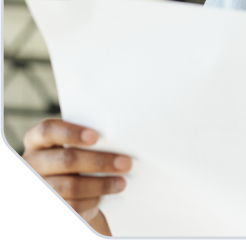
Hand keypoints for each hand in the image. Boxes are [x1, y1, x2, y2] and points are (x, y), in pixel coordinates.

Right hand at [22, 119, 130, 234]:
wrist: (63, 192)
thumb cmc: (73, 161)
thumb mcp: (73, 147)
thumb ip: (86, 142)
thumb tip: (117, 141)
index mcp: (37, 140)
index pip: (47, 130)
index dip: (70, 133)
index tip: (95, 136)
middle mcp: (30, 162)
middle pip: (66, 160)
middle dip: (100, 162)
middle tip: (125, 163)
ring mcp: (37, 184)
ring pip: (70, 186)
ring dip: (100, 185)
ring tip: (121, 183)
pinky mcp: (50, 203)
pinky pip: (70, 205)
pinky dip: (89, 202)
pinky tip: (101, 198)